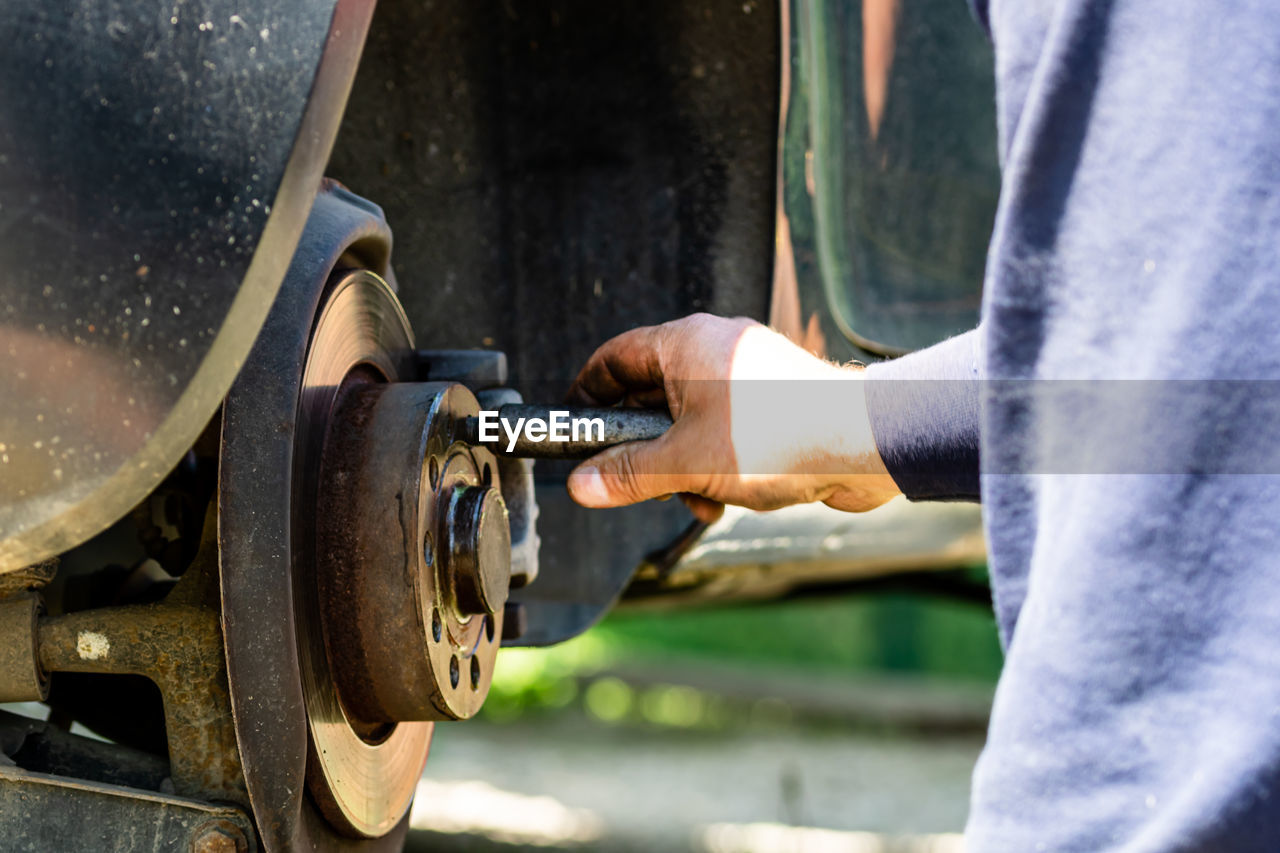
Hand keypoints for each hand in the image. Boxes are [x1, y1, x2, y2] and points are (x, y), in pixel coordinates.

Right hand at [565, 314, 900, 521]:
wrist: (865, 444)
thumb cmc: (779, 436)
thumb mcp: (686, 464)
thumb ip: (628, 474)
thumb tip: (583, 485)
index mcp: (686, 345)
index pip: (614, 359)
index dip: (587, 393)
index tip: (571, 425)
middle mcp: (715, 350)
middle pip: (650, 395)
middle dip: (643, 448)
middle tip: (633, 481)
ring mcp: (747, 376)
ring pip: (690, 423)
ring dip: (683, 467)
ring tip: (698, 498)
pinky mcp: (774, 403)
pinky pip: (725, 433)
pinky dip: (717, 466)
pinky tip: (728, 499)